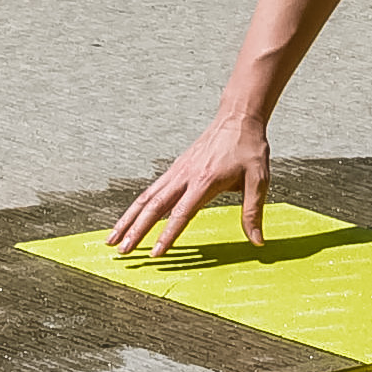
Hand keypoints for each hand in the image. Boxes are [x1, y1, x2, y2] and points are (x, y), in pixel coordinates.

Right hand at [109, 112, 270, 255]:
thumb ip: (253, 212)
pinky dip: (136, 207)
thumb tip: (257, 242)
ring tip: (112, 239)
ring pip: (145, 198)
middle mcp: (185, 176)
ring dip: (127, 219)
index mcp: (204, 181)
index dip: (167, 235)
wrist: (238, 118)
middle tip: (122, 251)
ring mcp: (177, 172)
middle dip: (136, 231)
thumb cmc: (249, 148)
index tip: (155, 254)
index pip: (181, 213)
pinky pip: (151, 191)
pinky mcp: (175, 169)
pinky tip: (128, 219)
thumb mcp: (259, 180)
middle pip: (154, 207)